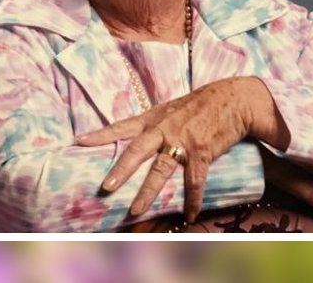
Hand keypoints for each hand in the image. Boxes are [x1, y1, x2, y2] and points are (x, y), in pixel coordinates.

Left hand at [75, 77, 288, 222]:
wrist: (233, 98)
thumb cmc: (201, 105)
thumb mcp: (171, 109)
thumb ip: (154, 123)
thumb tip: (136, 139)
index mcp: (154, 118)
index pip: (121, 126)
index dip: (100, 135)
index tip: (78, 141)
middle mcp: (164, 128)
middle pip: (136, 151)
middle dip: (120, 170)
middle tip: (105, 187)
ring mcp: (183, 140)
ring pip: (161, 170)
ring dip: (147, 192)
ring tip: (134, 210)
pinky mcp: (202, 152)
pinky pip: (194, 181)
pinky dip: (192, 200)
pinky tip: (189, 213)